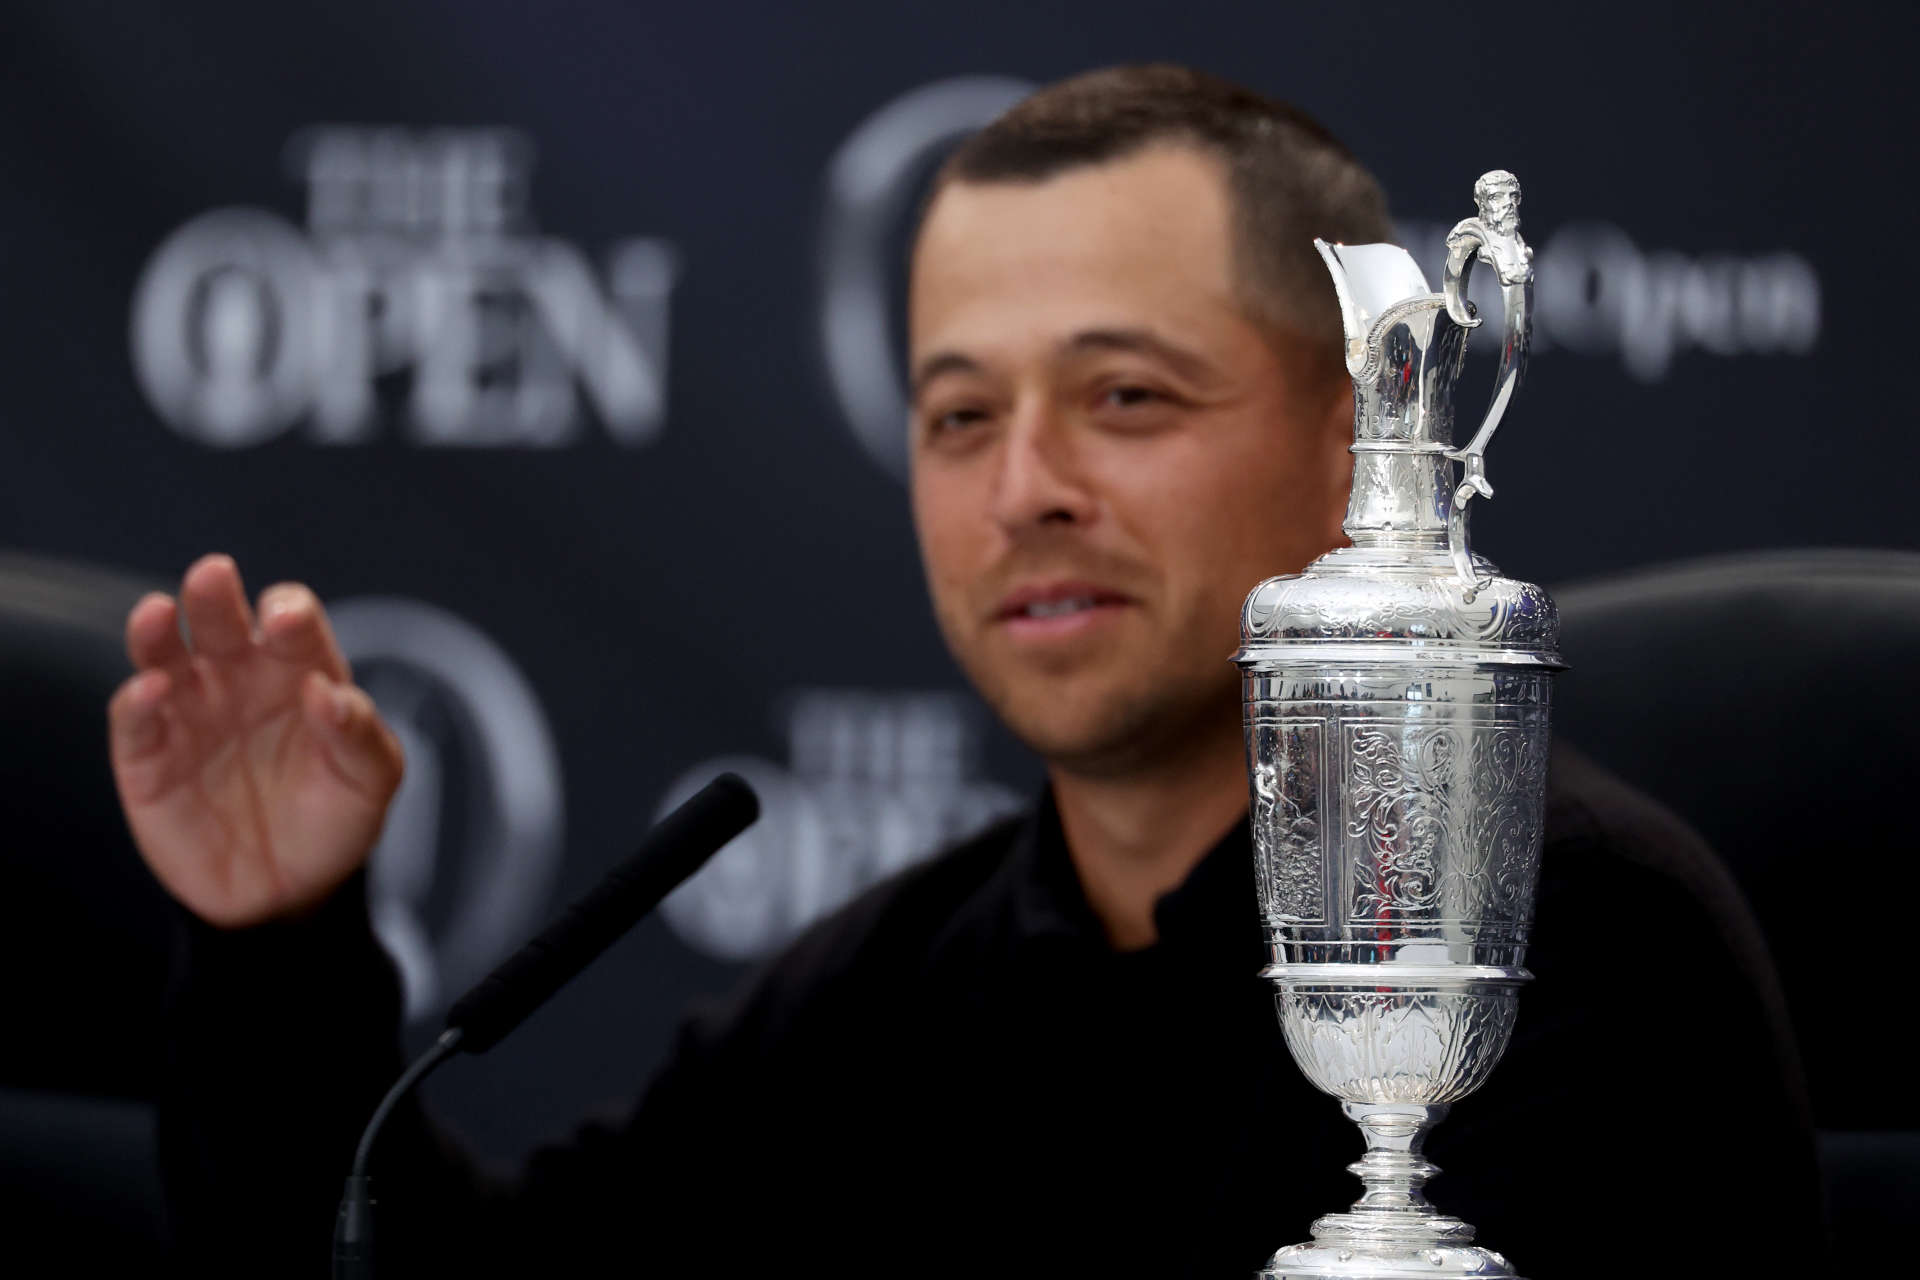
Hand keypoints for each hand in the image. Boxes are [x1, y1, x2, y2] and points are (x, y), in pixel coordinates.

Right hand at [107, 554, 404, 927]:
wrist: (290, 893)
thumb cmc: (335, 820)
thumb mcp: (370, 781)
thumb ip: (359, 733)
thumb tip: (330, 692)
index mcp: (300, 672)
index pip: (292, 625)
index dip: (289, 614)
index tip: (287, 619)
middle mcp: (240, 682)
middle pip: (221, 623)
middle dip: (215, 597)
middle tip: (213, 575)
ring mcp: (191, 715)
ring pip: (165, 656)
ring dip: (157, 632)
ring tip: (156, 612)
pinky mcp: (149, 758)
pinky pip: (136, 720)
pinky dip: (137, 701)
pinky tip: (150, 690)